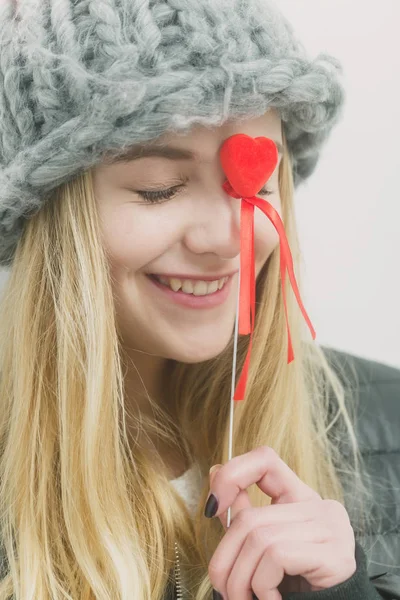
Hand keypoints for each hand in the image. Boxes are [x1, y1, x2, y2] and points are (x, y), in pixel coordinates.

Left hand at [205, 445, 355, 599]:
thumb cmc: (294, 587)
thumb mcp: (263, 548)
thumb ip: (243, 516)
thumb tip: (215, 471)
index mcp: (300, 499)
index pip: (265, 460)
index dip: (233, 475)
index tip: (212, 506)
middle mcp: (320, 507)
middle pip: (251, 518)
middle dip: (225, 560)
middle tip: (223, 590)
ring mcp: (331, 528)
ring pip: (259, 539)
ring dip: (241, 580)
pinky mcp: (337, 555)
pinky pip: (277, 556)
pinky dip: (263, 586)